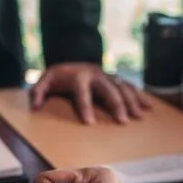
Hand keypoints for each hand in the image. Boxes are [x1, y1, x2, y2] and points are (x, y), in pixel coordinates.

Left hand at [30, 62, 150, 124]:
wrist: (72, 60)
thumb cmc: (59, 76)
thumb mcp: (45, 80)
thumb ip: (39, 91)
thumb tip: (35, 104)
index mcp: (78, 76)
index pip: (82, 93)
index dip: (85, 107)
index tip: (89, 123)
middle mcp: (96, 74)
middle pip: (108, 89)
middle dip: (116, 105)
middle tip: (122, 121)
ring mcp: (107, 76)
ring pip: (122, 87)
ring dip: (131, 101)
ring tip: (137, 117)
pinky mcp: (114, 79)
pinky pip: (129, 86)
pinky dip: (139, 96)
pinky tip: (148, 107)